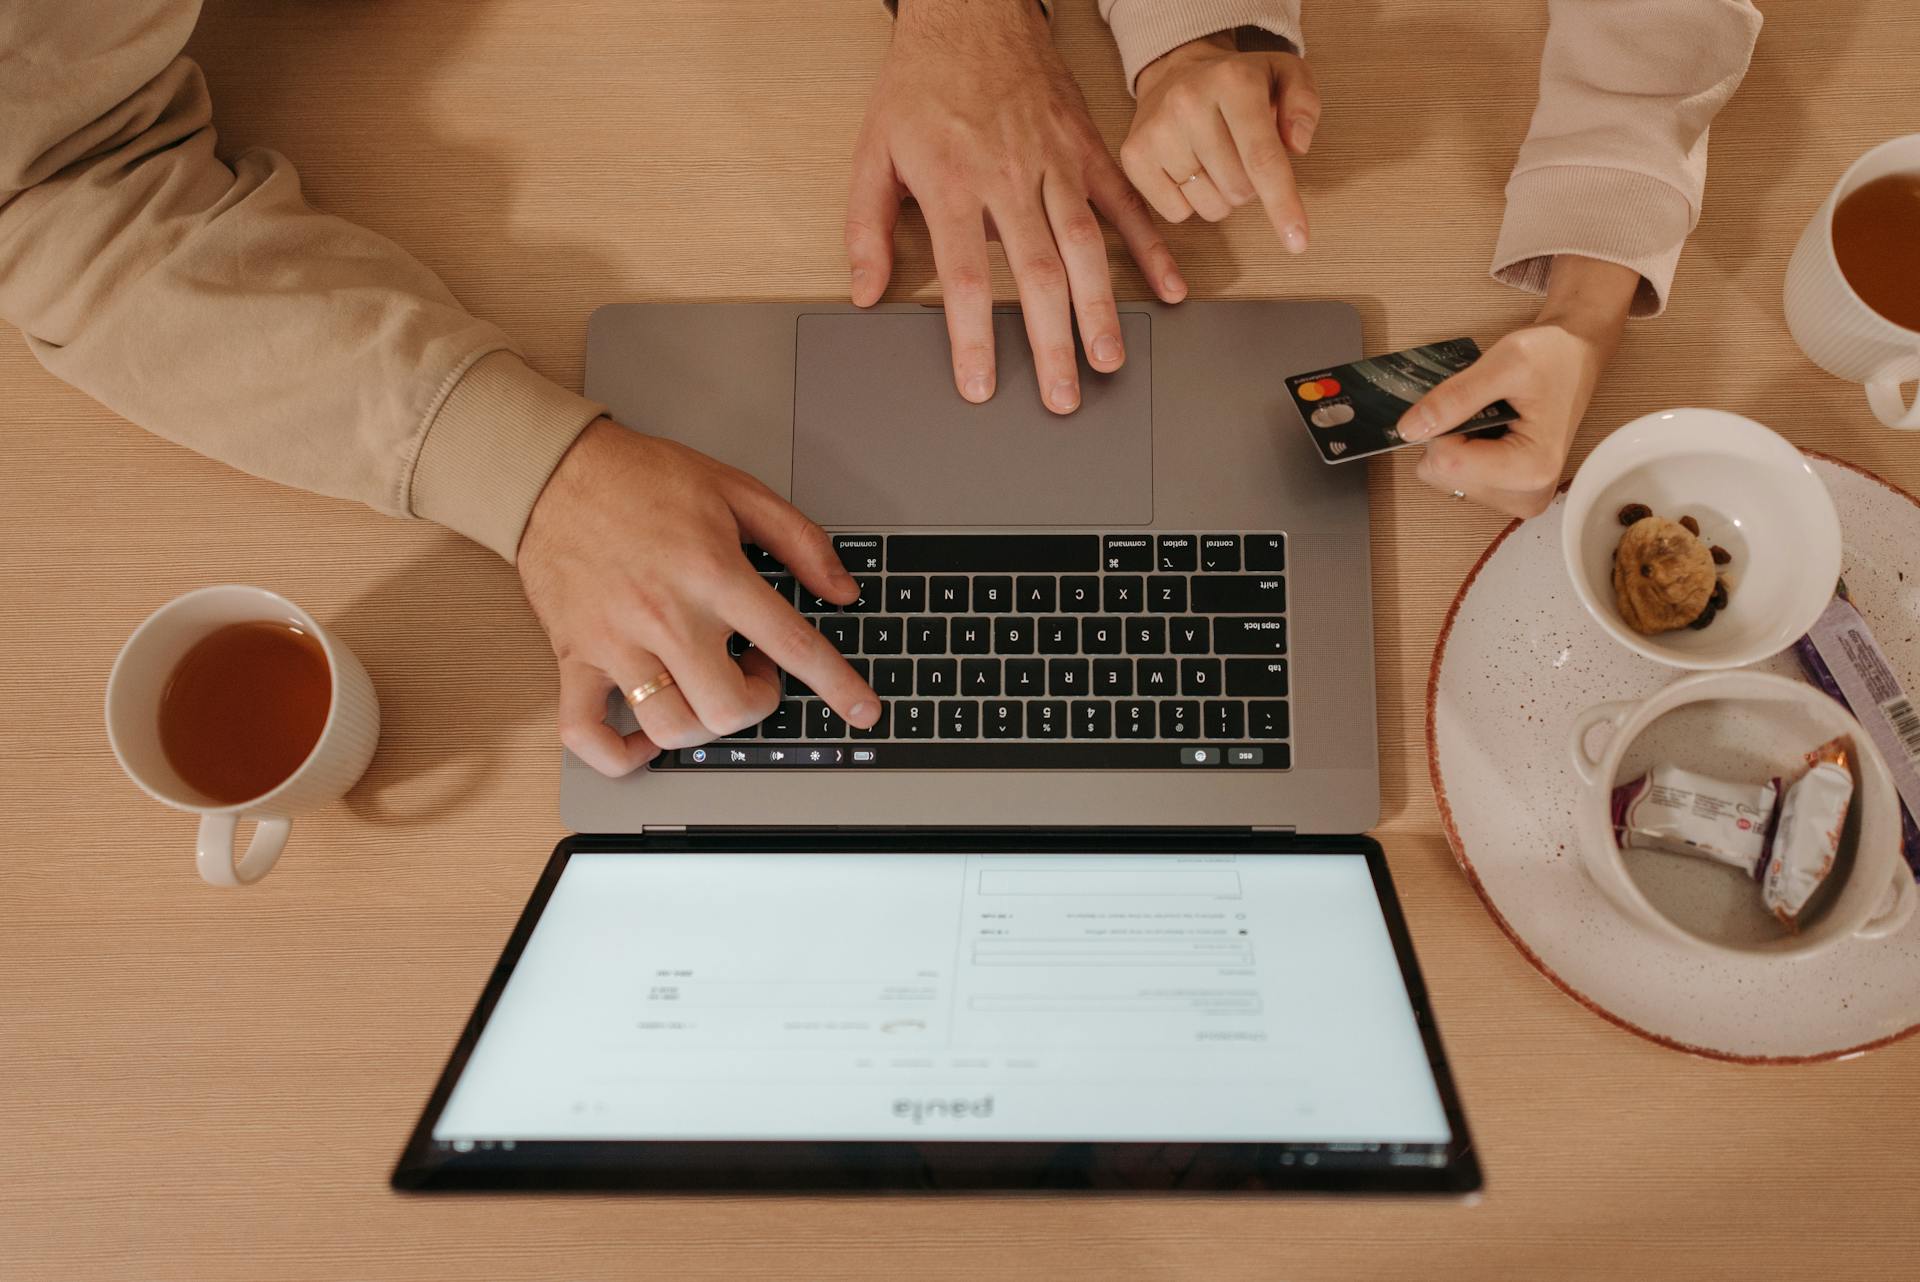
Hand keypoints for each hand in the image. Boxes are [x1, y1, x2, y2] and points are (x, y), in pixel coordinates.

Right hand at [517, 419, 879, 776]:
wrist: (554, 472)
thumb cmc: (642, 479)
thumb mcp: (737, 490)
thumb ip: (800, 541)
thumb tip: (842, 590)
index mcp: (713, 574)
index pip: (791, 644)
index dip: (838, 685)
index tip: (863, 711)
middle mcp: (666, 616)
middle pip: (729, 708)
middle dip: (757, 703)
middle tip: (753, 672)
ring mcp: (616, 643)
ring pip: (670, 727)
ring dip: (701, 725)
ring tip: (705, 687)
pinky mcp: (574, 657)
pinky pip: (587, 733)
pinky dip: (619, 754)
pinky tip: (643, 738)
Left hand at [846, 0, 1185, 414]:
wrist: (971, 13)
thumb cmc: (922, 84)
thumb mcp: (873, 151)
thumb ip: (867, 226)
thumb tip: (865, 291)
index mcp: (953, 184)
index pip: (966, 276)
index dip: (974, 337)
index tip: (981, 385)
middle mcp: (1009, 178)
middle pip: (1037, 273)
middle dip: (1051, 341)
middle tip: (1062, 396)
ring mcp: (1056, 164)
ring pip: (1085, 245)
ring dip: (1101, 307)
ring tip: (1108, 357)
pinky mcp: (1088, 149)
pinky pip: (1125, 203)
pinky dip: (1151, 247)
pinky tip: (1167, 288)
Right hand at [1122, 34, 1319, 250]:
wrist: (1175, 69)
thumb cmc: (1237, 83)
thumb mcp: (1285, 76)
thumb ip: (1304, 105)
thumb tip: (1297, 146)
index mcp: (1233, 81)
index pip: (1262, 157)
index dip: (1282, 204)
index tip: (1297, 242)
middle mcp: (1189, 102)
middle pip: (1238, 190)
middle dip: (1251, 186)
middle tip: (1240, 155)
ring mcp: (1157, 130)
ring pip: (1209, 206)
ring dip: (1221, 196)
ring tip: (1214, 161)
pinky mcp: (1134, 155)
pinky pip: (1176, 213)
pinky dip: (1190, 202)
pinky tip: (1188, 168)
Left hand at [1398, 257, 1641, 517]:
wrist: (1577, 357)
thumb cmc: (1553, 355)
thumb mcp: (1504, 363)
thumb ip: (1454, 398)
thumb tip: (1408, 430)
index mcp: (1530, 468)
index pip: (1446, 462)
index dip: (1441, 424)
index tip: (1469, 399)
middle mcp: (1526, 495)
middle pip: (1442, 475)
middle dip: (1448, 435)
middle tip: (1483, 406)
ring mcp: (1517, 498)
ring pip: (1444, 477)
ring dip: (1455, 442)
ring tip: (1491, 416)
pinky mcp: (1509, 494)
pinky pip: (1456, 477)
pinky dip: (1462, 450)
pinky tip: (1489, 429)